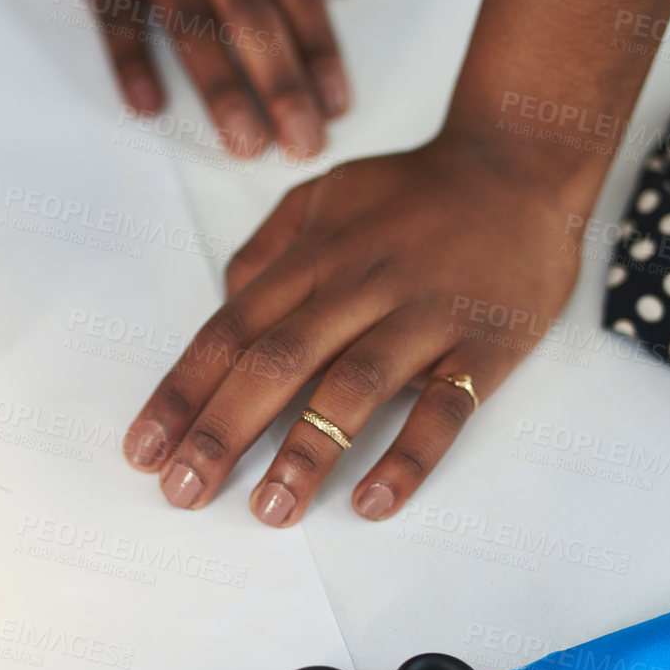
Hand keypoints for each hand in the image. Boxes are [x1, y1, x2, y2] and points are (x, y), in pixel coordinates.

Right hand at [43, 0, 364, 158]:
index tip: (336, 103)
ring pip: (188, 19)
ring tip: (242, 142)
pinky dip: (128, 57)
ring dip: (218, 85)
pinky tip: (148, 105)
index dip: (317, 45)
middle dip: (279, 82)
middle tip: (301, 143)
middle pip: (247, 11)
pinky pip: (112, 9)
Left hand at [122, 137, 580, 525]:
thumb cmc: (414, 191)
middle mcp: (360, 287)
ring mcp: (425, 316)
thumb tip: (224, 303)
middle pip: (277, 362)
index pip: (232, 331)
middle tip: (183, 490)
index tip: (144, 448)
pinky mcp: (485, 344)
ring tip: (270, 509)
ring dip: (308, 451)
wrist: (524, 159)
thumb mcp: (322, 197)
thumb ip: (268, 250)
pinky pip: (446, 408)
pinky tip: (374, 502)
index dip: (183, 391)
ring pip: (356, 386)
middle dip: (222, 430)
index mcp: (314, 258)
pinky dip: (410, 456)